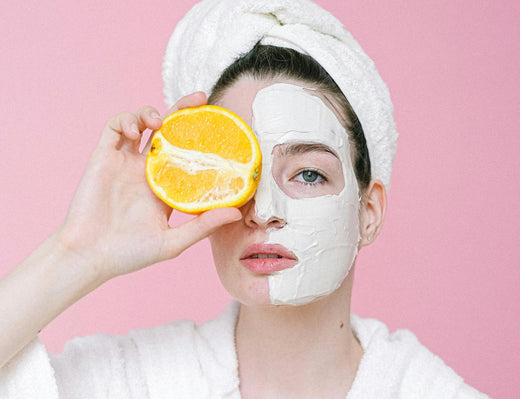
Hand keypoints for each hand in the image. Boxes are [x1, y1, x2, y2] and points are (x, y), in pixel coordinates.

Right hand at [55, 92, 241, 281]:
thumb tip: (237, 213)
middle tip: (201, 99)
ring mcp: (125, 163)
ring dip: (152, 113)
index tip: (219, 128)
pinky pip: (114, 128)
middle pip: (168, 133)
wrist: (89, 256)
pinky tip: (138, 129)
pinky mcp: (103, 158)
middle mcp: (147, 171)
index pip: (187, 154)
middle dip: (183, 111)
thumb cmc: (129, 254)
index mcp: (165, 187)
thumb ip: (202, 226)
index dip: (200, 139)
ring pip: (141, 124)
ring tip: (161, 121)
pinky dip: (126, 120)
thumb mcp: (172, 242)